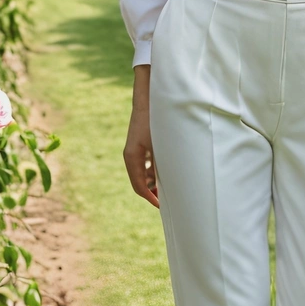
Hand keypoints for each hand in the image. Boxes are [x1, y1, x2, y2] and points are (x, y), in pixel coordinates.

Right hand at [122, 65, 159, 208]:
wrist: (150, 99)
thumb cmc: (156, 121)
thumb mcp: (162, 145)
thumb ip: (164, 164)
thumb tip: (170, 183)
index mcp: (132, 158)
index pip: (139, 187)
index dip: (151, 199)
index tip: (163, 207)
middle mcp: (132, 156)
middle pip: (141, 182)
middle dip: (155, 192)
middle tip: (171, 201)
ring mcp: (136, 150)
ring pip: (144, 173)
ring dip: (156, 182)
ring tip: (173, 188)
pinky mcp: (142, 144)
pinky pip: (147, 164)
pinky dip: (156, 171)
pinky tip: (169, 172)